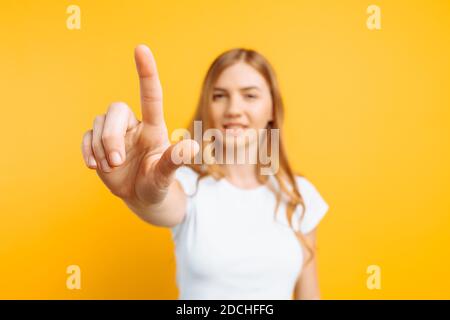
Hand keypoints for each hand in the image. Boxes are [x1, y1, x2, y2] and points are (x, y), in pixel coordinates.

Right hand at [81, 45, 198, 207]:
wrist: (140, 196)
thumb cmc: (157, 183)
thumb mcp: (165, 175)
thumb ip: (175, 160)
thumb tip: (193, 147)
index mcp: (153, 127)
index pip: (151, 95)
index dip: (146, 72)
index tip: (141, 48)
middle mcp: (133, 125)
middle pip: (115, 110)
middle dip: (111, 137)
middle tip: (117, 163)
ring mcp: (114, 133)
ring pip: (97, 124)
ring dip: (101, 149)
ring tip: (112, 168)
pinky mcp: (97, 143)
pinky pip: (85, 137)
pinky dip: (87, 151)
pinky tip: (94, 166)